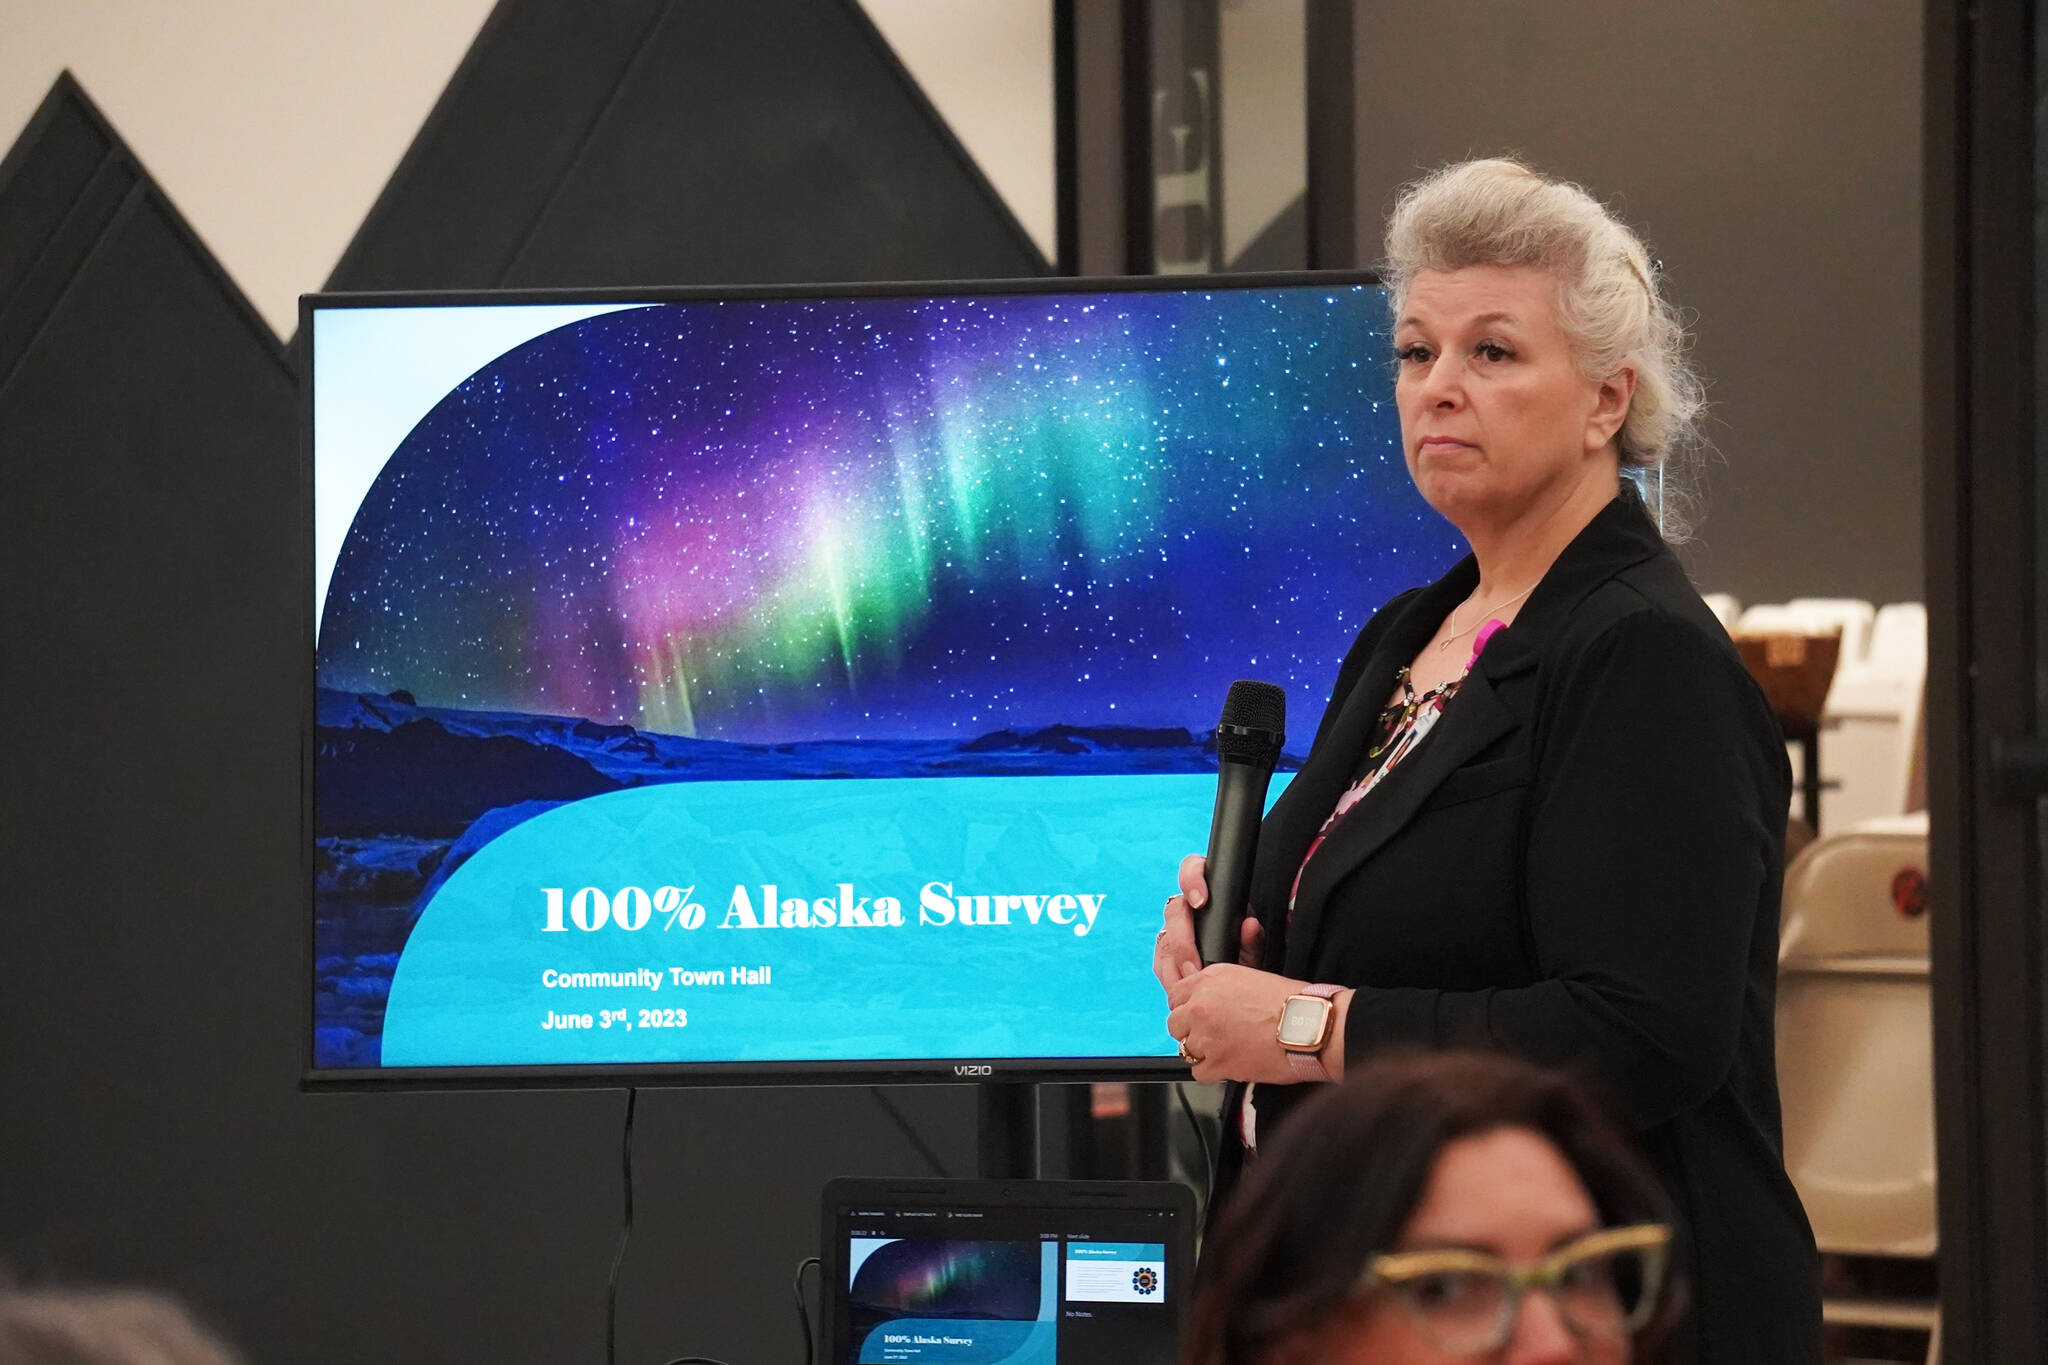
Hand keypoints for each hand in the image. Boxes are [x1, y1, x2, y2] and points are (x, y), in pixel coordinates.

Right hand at [1154, 854, 1265, 992]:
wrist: (1240, 981)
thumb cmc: (1247, 955)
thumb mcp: (1254, 948)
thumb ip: (1253, 938)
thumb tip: (1249, 925)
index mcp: (1211, 893)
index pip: (1192, 869)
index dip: (1192, 880)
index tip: (1200, 902)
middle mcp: (1189, 908)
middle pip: (1174, 911)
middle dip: (1183, 941)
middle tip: (1196, 966)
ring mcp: (1174, 930)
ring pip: (1165, 939)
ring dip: (1175, 965)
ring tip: (1191, 984)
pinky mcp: (1165, 953)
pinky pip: (1161, 962)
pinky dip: (1171, 977)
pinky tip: (1181, 988)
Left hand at [1164, 964, 1302, 1084]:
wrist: (1309, 1026)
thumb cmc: (1291, 1001)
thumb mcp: (1250, 978)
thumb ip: (1219, 987)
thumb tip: (1202, 996)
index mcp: (1210, 980)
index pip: (1176, 995)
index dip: (1187, 1007)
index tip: (1196, 1015)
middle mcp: (1202, 1006)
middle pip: (1175, 1023)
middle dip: (1190, 1030)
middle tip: (1212, 1034)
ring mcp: (1206, 1036)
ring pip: (1184, 1048)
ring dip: (1202, 1051)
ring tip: (1226, 1050)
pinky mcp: (1217, 1063)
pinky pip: (1198, 1072)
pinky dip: (1211, 1071)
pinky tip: (1229, 1064)